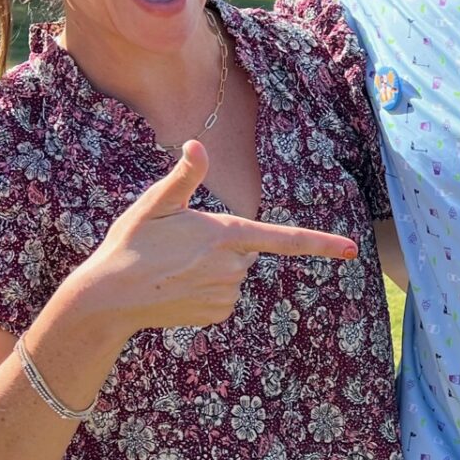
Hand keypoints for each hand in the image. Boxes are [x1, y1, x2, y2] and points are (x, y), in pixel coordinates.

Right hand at [86, 141, 356, 331]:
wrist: (108, 298)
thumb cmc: (130, 244)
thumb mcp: (154, 204)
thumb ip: (183, 177)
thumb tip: (197, 145)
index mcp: (224, 234)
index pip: (283, 239)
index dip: (320, 243)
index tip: (350, 249)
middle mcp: (232, 267)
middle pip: (246, 252)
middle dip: (224, 246)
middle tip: (181, 246)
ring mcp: (225, 294)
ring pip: (234, 275)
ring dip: (213, 269)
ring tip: (174, 267)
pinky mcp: (216, 314)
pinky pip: (223, 297)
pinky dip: (206, 291)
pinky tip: (178, 288)